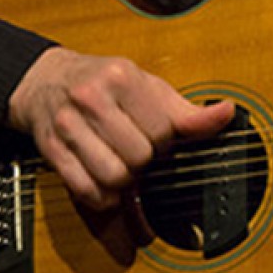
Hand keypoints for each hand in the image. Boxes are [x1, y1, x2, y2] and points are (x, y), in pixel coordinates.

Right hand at [8, 47, 233, 209]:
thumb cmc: (106, 84)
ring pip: (113, 176)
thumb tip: (226, 113)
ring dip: (125, 181)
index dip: (166, 141)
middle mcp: (91, 98)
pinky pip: (85, 189)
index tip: (158, 136)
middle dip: (146, 161)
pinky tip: (105, 181)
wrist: (46, 80)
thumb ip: (186, 111)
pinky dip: (102, 195)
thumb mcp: (148, 87)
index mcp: (122, 77)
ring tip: (124, 166)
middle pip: (139, 156)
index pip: (162, 129)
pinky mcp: (51, 149)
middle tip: (140, 152)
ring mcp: (67, 125)